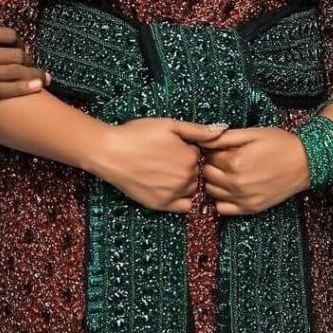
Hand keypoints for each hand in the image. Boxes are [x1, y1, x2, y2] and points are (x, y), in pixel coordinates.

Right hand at [0, 0, 48, 109]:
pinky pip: (4, 91)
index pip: (7, 34)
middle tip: (28, 60)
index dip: (17, 39)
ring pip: (13, 73)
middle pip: (15, 54)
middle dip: (26, 57)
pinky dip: (24, 88)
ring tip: (43, 76)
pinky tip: (36, 87)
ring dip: (32, 74)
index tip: (18, 43)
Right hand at [93, 120, 226, 212]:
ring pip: (191, 190)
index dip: (187, 150)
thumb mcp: (169, 125)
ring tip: (163, 171)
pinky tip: (167, 187)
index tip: (172, 146)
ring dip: (184, 183)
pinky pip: (183, 207)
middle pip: (197, 174)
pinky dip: (181, 199)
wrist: (110, 152)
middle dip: (187, 167)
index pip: (200, 156)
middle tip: (165, 158)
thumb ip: (198, 130)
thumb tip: (223, 130)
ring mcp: (174, 194)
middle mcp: (186, 178)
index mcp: (191, 158)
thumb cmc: (137, 134)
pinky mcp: (161, 205)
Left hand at [199, 127, 309, 214]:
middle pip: (207, 174)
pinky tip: (229, 188)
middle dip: (211, 164)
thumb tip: (203, 138)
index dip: (212, 150)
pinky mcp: (251, 209)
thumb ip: (225, 137)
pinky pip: (222, 209)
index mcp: (235, 162)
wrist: (306, 162)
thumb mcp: (252, 133)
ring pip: (211, 191)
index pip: (208, 156)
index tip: (220, 147)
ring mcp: (243, 198)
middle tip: (222, 158)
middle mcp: (236, 183)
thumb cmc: (280, 144)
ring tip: (226, 171)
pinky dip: (220, 199)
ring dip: (214, 181)